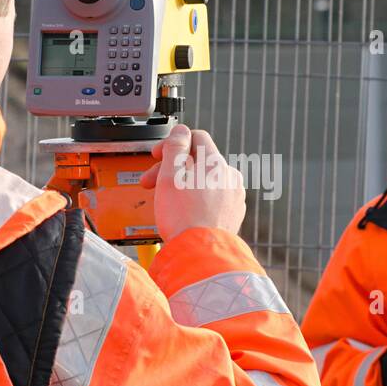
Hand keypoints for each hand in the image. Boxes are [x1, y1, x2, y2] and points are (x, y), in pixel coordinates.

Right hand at [139, 124, 245, 242]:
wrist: (200, 254)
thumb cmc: (183, 218)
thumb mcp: (169, 176)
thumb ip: (175, 147)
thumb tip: (180, 131)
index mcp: (215, 163)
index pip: (196, 137)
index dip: (173, 143)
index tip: (159, 156)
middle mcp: (230, 176)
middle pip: (198, 160)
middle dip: (173, 168)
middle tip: (152, 181)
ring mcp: (234, 195)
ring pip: (205, 180)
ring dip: (184, 184)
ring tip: (167, 200)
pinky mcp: (233, 212)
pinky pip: (214, 197)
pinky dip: (198, 199)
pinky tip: (184, 212)